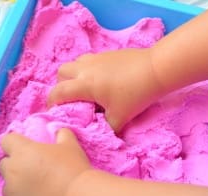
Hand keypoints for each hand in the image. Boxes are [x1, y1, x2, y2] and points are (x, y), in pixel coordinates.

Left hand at [0, 128, 90, 195]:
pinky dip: (21, 193)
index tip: (26, 145)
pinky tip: (36, 192)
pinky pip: (13, 195)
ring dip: (16, 179)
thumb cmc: (72, 167)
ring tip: (34, 181)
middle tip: (32, 164)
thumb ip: (61, 133)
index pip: (7, 140)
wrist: (77, 195)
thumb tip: (58, 131)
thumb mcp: (70, 145)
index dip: (15, 141)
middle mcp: (12, 170)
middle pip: (4, 162)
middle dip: (14, 162)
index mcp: (23, 151)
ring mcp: (12, 189)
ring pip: (7, 181)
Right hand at [48, 48, 162, 132]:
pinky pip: (88, 60)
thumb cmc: (136, 94)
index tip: (56, 111)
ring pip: (74, 63)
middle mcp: (85, 68)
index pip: (58, 92)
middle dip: (61, 86)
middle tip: (72, 98)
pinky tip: (100, 78)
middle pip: (61, 73)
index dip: (52, 103)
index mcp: (84, 84)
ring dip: (73, 75)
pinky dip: (86, 69)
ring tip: (84, 87)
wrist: (155, 69)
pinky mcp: (106, 53)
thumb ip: (106, 127)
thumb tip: (101, 131)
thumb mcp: (120, 117)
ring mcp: (95, 58)